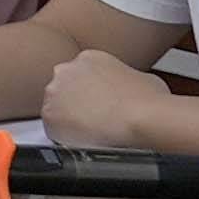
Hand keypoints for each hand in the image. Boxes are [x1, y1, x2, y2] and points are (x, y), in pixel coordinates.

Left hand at [43, 53, 192, 150]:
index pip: (80, 76)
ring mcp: (55, 92)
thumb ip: (125, 78)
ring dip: (69, 120)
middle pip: (63, 90)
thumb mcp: (143, 78)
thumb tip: (131, 88)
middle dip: (75, 104)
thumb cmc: (148, 100)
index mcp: (88, 58)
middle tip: (93, 118)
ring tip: (92, 131)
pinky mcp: (49, 116)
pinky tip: (84, 140)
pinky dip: (65, 137)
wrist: (141, 118)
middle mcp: (66, 70)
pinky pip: (53, 129)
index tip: (97, 104)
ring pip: (56, 109)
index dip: (89, 93)